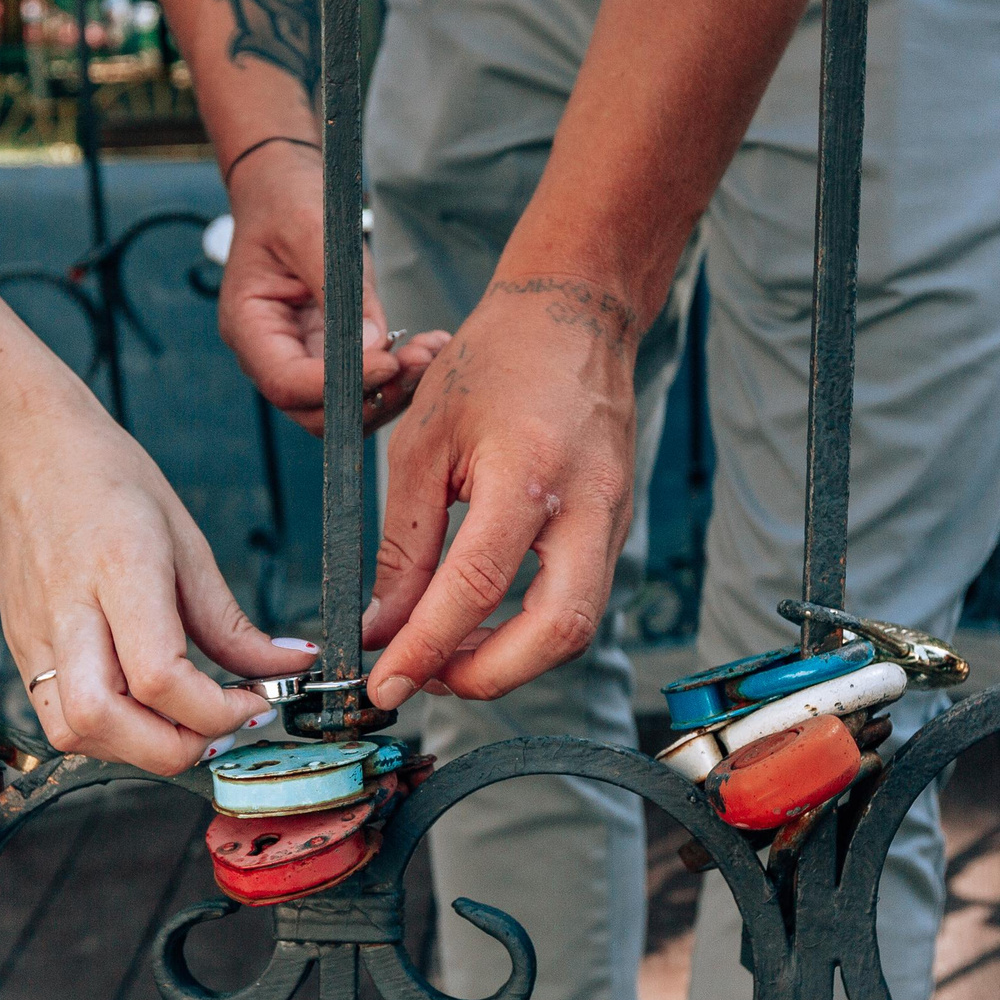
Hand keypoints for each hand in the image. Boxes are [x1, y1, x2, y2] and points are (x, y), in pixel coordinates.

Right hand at [0, 385, 309, 773]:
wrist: (24, 449)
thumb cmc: (107, 480)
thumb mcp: (186, 538)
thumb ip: (231, 621)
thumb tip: (287, 668)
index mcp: (119, 568)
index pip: (159, 676)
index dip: (215, 711)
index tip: (254, 702)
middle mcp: (67, 609)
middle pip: (103, 721)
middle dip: (173, 747)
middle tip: (220, 728)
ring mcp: (34, 633)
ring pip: (71, 732)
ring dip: (134, 749)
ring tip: (181, 723)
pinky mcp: (19, 648)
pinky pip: (57, 718)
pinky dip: (107, 734)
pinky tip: (141, 710)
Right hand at [217, 141, 445, 433]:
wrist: (285, 189)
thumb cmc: (288, 201)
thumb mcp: (311, 228)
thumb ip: (338, 285)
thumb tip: (374, 345)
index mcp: (249, 327)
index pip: (287, 383)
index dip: (337, 385)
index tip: (388, 362)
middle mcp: (270, 355)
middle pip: (317, 411)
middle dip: (371, 397)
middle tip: (419, 361)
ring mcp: (301, 358)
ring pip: (345, 407)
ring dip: (392, 390)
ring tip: (430, 351)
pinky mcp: (331, 352)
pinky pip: (364, 381)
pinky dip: (398, 373)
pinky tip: (429, 345)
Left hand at [363, 276, 643, 708]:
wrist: (572, 315)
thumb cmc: (493, 364)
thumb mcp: (424, 443)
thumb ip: (403, 542)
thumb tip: (383, 625)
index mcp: (528, 474)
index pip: (476, 588)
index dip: (428, 648)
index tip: (387, 684)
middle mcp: (586, 506)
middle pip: (556, 632)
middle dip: (489, 677)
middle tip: (427, 681)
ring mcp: (614, 520)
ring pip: (576, 627)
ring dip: (510, 660)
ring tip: (444, 655)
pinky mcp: (616, 529)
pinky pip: (579, 601)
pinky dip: (529, 630)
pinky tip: (480, 623)